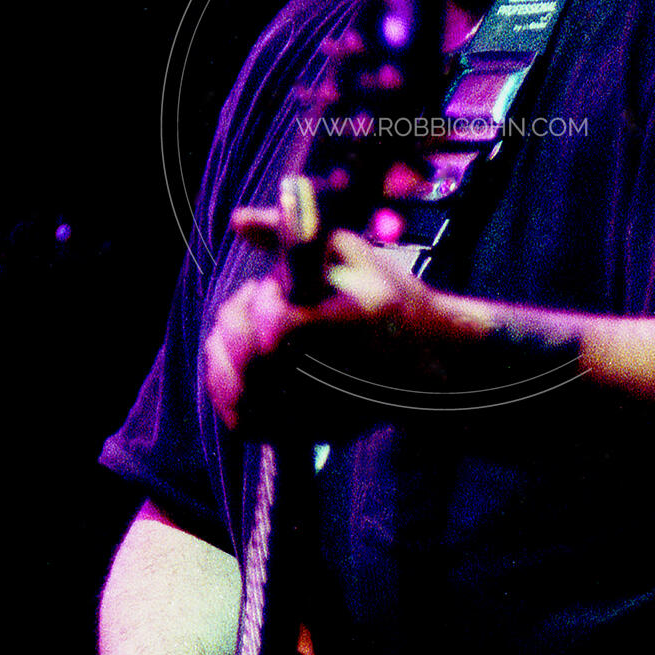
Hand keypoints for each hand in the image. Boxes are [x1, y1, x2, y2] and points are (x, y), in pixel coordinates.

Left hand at [203, 209, 452, 432]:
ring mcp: (317, 414)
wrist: (429, 357)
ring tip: (245, 328)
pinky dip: (226, 388)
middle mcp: (332, 378)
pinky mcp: (305, 433)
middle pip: (249, 358)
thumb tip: (236, 221)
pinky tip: (235, 361)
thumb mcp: (348, 252)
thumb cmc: (389, 298)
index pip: (273, 325)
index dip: (263, 300)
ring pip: (237, 390)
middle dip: (239, 318)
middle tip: (258, 301)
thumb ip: (287, 231)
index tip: (277, 287)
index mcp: (348, 328)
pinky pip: (242, 421)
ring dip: (226, 349)